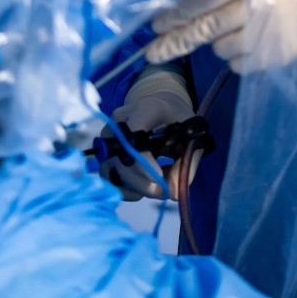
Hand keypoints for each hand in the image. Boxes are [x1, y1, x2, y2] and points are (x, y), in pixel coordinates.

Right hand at [98, 65, 201, 201]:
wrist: (160, 104)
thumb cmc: (177, 116)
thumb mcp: (191, 133)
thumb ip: (187, 161)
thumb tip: (174, 194)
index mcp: (143, 110)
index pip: (134, 140)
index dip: (144, 164)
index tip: (161, 178)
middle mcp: (119, 122)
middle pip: (122, 162)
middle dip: (144, 184)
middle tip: (165, 191)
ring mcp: (108, 137)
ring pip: (114, 173)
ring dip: (136, 188)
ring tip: (156, 185)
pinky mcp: (105, 151)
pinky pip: (109, 177)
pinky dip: (126, 189)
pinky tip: (143, 187)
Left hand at [145, 0, 296, 73]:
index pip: (200, 0)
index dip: (173, 13)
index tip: (155, 22)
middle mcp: (254, 6)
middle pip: (202, 29)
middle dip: (174, 41)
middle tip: (153, 50)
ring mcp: (264, 36)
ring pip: (218, 48)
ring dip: (217, 40)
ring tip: (236, 25)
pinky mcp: (271, 59)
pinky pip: (237, 64)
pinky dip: (237, 54)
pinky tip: (252, 38)